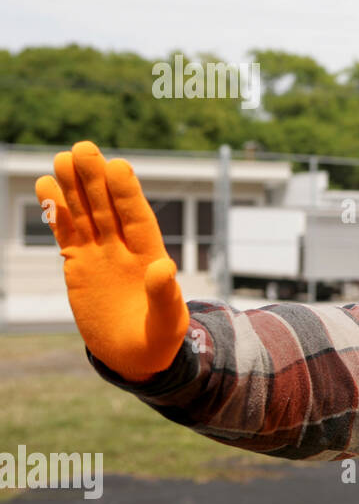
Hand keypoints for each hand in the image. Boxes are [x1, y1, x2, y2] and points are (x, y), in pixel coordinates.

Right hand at [34, 140, 189, 381]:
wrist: (134, 356)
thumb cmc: (158, 340)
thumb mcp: (167, 323)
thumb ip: (165, 296)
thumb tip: (163, 266)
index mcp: (152, 257)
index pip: (138, 220)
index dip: (127, 195)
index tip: (118, 166)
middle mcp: (126, 248)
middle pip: (109, 209)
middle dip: (96, 180)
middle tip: (83, 148)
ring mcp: (101, 253)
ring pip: (85, 214)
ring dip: (74, 188)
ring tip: (62, 158)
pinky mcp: (79, 264)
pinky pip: (66, 233)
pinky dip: (57, 212)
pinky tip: (45, 186)